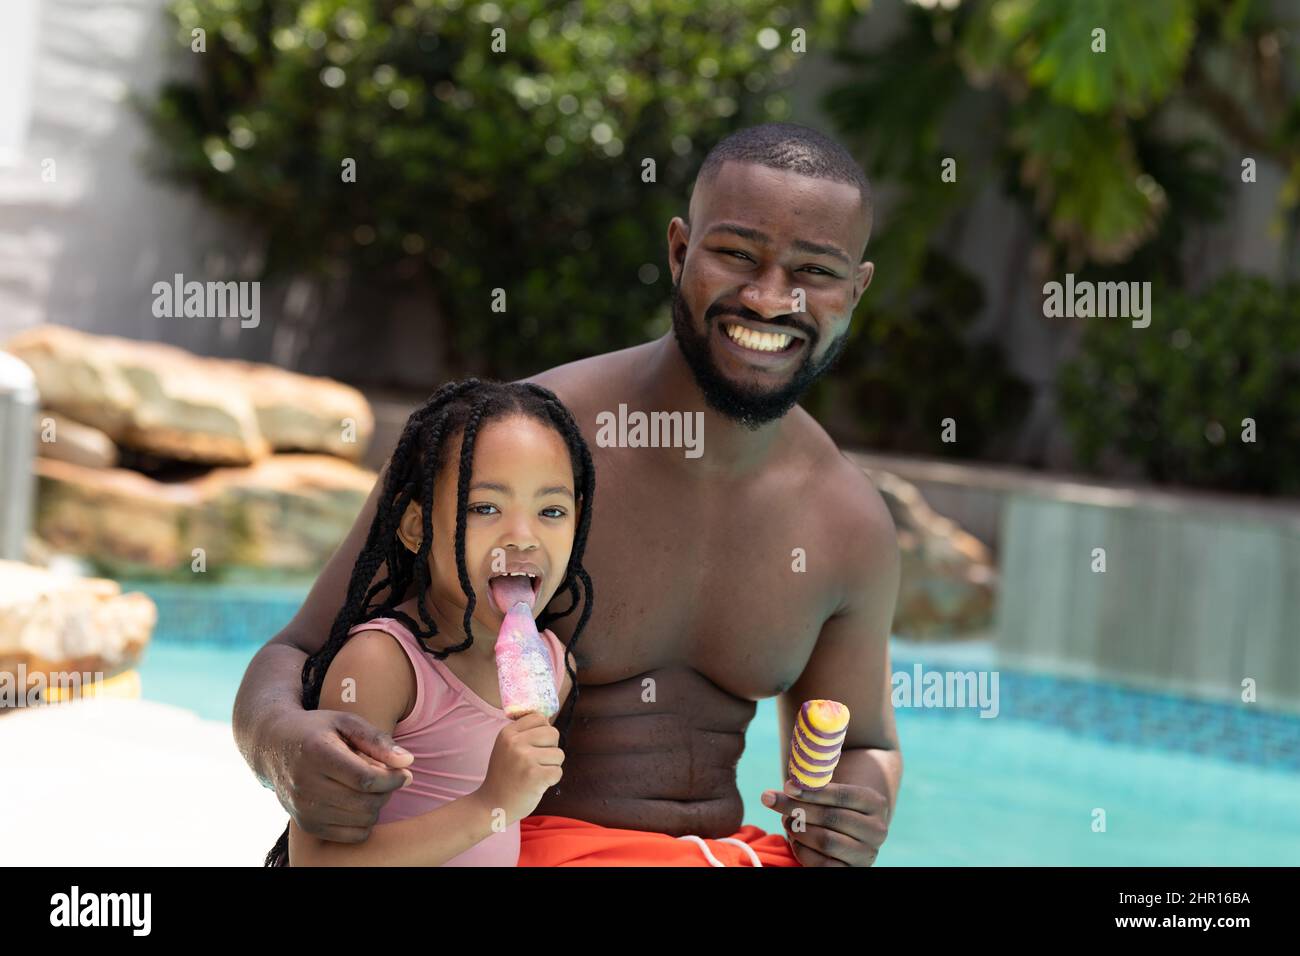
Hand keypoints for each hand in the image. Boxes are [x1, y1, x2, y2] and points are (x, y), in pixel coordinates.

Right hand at [265, 709, 413, 842]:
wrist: (274, 746)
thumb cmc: (318, 730)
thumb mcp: (346, 722)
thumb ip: (377, 740)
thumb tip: (407, 762)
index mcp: (317, 753)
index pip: (366, 779)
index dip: (393, 779)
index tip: (405, 772)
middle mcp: (305, 784)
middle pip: (365, 802)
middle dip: (387, 791)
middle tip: (388, 777)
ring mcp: (303, 808)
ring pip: (361, 820)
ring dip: (376, 805)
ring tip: (370, 787)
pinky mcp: (306, 824)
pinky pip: (352, 836)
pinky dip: (364, 822)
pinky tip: (359, 802)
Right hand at [475, 712, 564, 825]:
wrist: (491, 805)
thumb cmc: (504, 776)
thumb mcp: (505, 747)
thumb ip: (524, 733)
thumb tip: (547, 719)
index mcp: (508, 733)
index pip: (539, 717)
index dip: (543, 732)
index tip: (535, 746)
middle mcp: (515, 743)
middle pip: (553, 733)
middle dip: (550, 749)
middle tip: (536, 762)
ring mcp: (525, 759)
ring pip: (558, 754)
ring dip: (551, 766)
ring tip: (535, 774)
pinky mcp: (535, 776)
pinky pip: (558, 771)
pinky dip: (552, 780)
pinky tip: (537, 784)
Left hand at [761, 779, 889, 865]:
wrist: (853, 832)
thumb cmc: (836, 804)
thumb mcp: (834, 791)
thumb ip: (815, 785)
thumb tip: (788, 787)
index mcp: (874, 803)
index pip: (842, 795)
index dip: (812, 792)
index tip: (787, 786)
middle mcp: (876, 830)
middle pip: (831, 818)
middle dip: (797, 808)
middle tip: (771, 799)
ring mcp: (866, 854)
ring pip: (825, 841)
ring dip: (798, 830)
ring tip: (787, 821)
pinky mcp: (851, 871)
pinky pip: (820, 863)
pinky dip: (801, 850)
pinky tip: (795, 839)